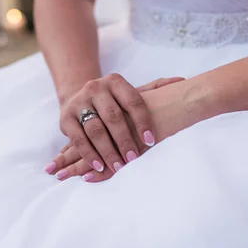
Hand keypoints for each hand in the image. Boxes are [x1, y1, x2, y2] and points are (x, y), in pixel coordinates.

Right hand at [57, 74, 182, 174]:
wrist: (78, 98)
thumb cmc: (113, 101)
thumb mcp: (130, 93)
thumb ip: (154, 88)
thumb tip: (181, 80)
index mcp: (115, 81)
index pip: (133, 101)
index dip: (143, 121)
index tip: (151, 141)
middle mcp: (95, 88)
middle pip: (113, 117)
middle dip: (125, 140)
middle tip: (134, 159)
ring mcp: (79, 102)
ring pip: (95, 130)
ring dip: (108, 151)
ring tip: (119, 167)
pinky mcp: (65, 119)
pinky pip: (78, 139)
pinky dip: (89, 155)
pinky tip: (99, 167)